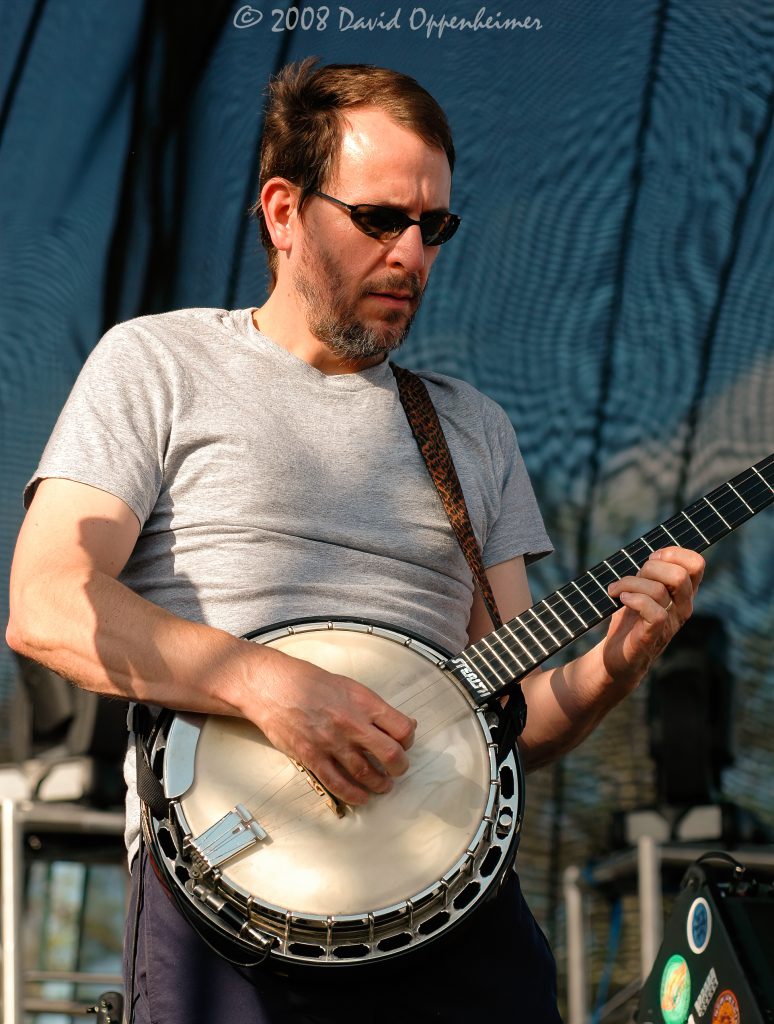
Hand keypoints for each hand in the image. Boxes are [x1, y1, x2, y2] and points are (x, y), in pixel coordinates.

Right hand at [243, 646, 416, 806]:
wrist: (273, 686)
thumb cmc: (308, 682)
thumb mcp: (348, 685)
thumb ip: (372, 706)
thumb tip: (397, 722)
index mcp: (364, 702)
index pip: (402, 728)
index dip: (408, 740)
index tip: (404, 743)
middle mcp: (352, 723)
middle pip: (391, 755)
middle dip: (400, 767)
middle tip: (398, 769)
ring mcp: (332, 742)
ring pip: (367, 774)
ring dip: (380, 784)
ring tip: (382, 785)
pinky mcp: (313, 757)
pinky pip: (339, 784)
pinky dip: (354, 795)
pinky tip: (361, 797)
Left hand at [602, 546, 704, 691]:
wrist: (616, 658)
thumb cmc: (630, 621)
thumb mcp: (644, 591)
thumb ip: (653, 574)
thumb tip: (657, 554)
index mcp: (683, 594)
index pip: (697, 564)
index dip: (674, 553)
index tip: (652, 559)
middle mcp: (682, 608)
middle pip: (680, 575)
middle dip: (650, 568)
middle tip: (633, 577)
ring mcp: (669, 624)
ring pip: (659, 590)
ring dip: (630, 583)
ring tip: (615, 591)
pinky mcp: (652, 637)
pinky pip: (654, 612)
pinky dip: (634, 599)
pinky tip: (621, 600)